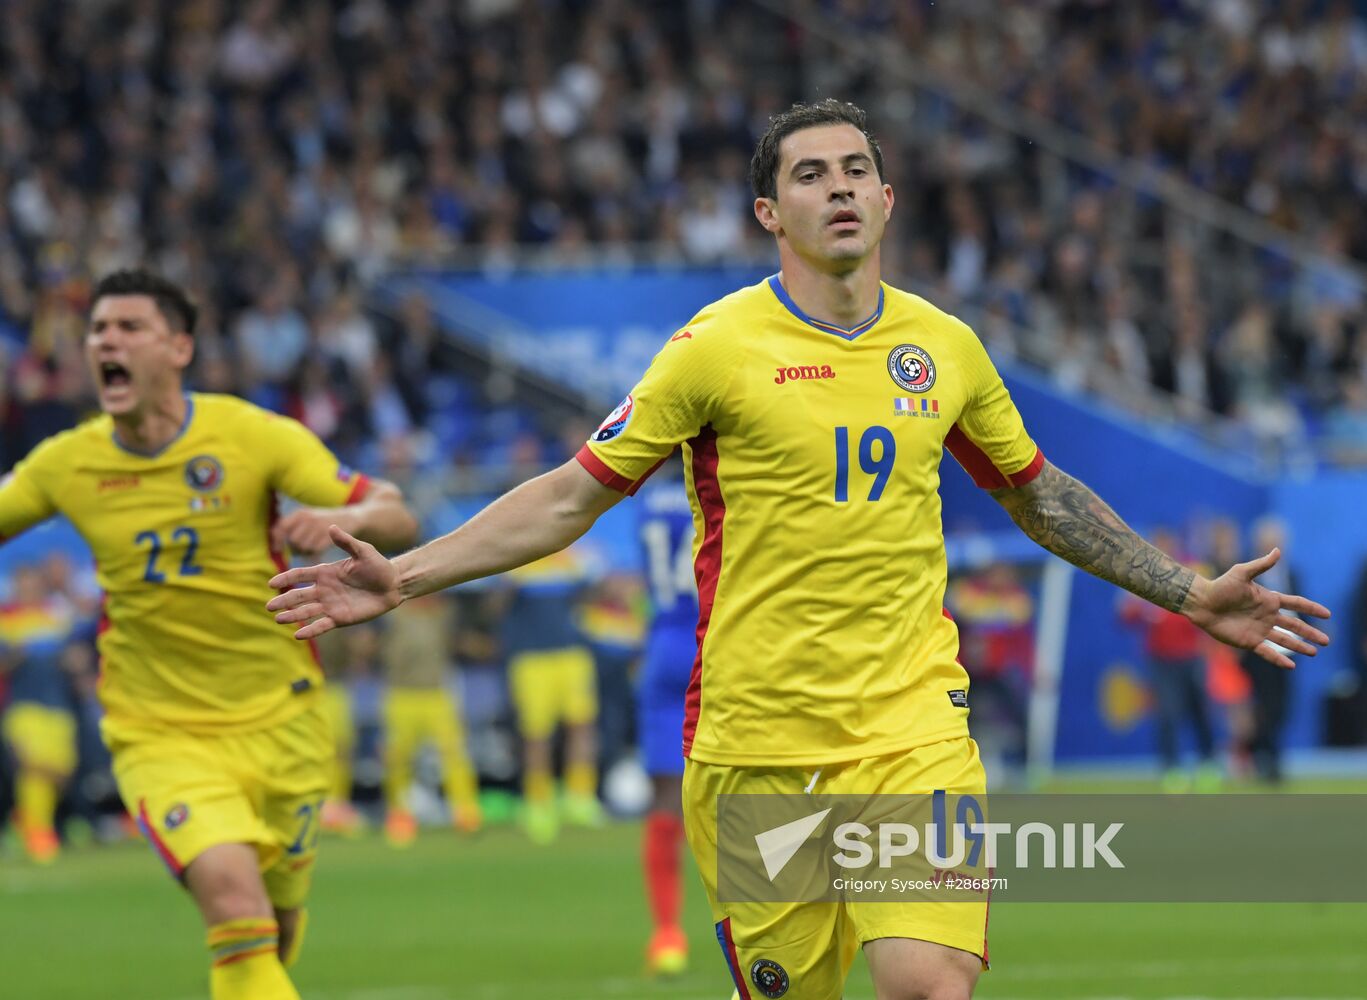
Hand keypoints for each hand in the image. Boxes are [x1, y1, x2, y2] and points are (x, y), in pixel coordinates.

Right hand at [266, 525, 402, 639]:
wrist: (393, 584)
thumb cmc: (378, 565)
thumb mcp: (363, 551)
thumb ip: (346, 542)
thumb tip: (330, 526)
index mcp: (325, 572)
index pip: (300, 575)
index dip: (286, 578)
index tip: (272, 583)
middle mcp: (324, 589)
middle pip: (298, 595)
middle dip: (284, 600)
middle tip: (269, 606)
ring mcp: (330, 604)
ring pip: (306, 611)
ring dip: (292, 616)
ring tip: (278, 620)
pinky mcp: (339, 618)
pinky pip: (321, 625)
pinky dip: (310, 630)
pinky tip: (298, 635)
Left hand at [270, 509, 344, 555]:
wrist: (351, 517)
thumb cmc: (326, 520)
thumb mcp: (309, 516)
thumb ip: (293, 525)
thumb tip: (274, 539)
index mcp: (301, 513)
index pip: (282, 526)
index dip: (278, 539)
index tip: (277, 549)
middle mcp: (308, 518)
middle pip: (293, 539)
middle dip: (295, 547)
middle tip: (303, 550)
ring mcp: (319, 526)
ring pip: (303, 546)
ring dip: (305, 552)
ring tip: (312, 550)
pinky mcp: (328, 536)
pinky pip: (315, 550)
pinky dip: (315, 555)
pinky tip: (318, 555)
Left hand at [1182, 548, 1329, 668]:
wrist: (1202, 602)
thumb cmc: (1220, 585)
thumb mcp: (1241, 573)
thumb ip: (1261, 565)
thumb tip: (1278, 550)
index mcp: (1269, 599)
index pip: (1296, 604)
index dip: (1311, 608)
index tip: (1327, 614)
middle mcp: (1267, 616)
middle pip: (1295, 626)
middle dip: (1311, 633)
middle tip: (1327, 640)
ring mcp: (1259, 629)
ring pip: (1285, 640)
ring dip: (1299, 646)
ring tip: (1314, 652)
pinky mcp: (1248, 641)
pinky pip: (1267, 652)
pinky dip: (1278, 659)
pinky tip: (1291, 666)